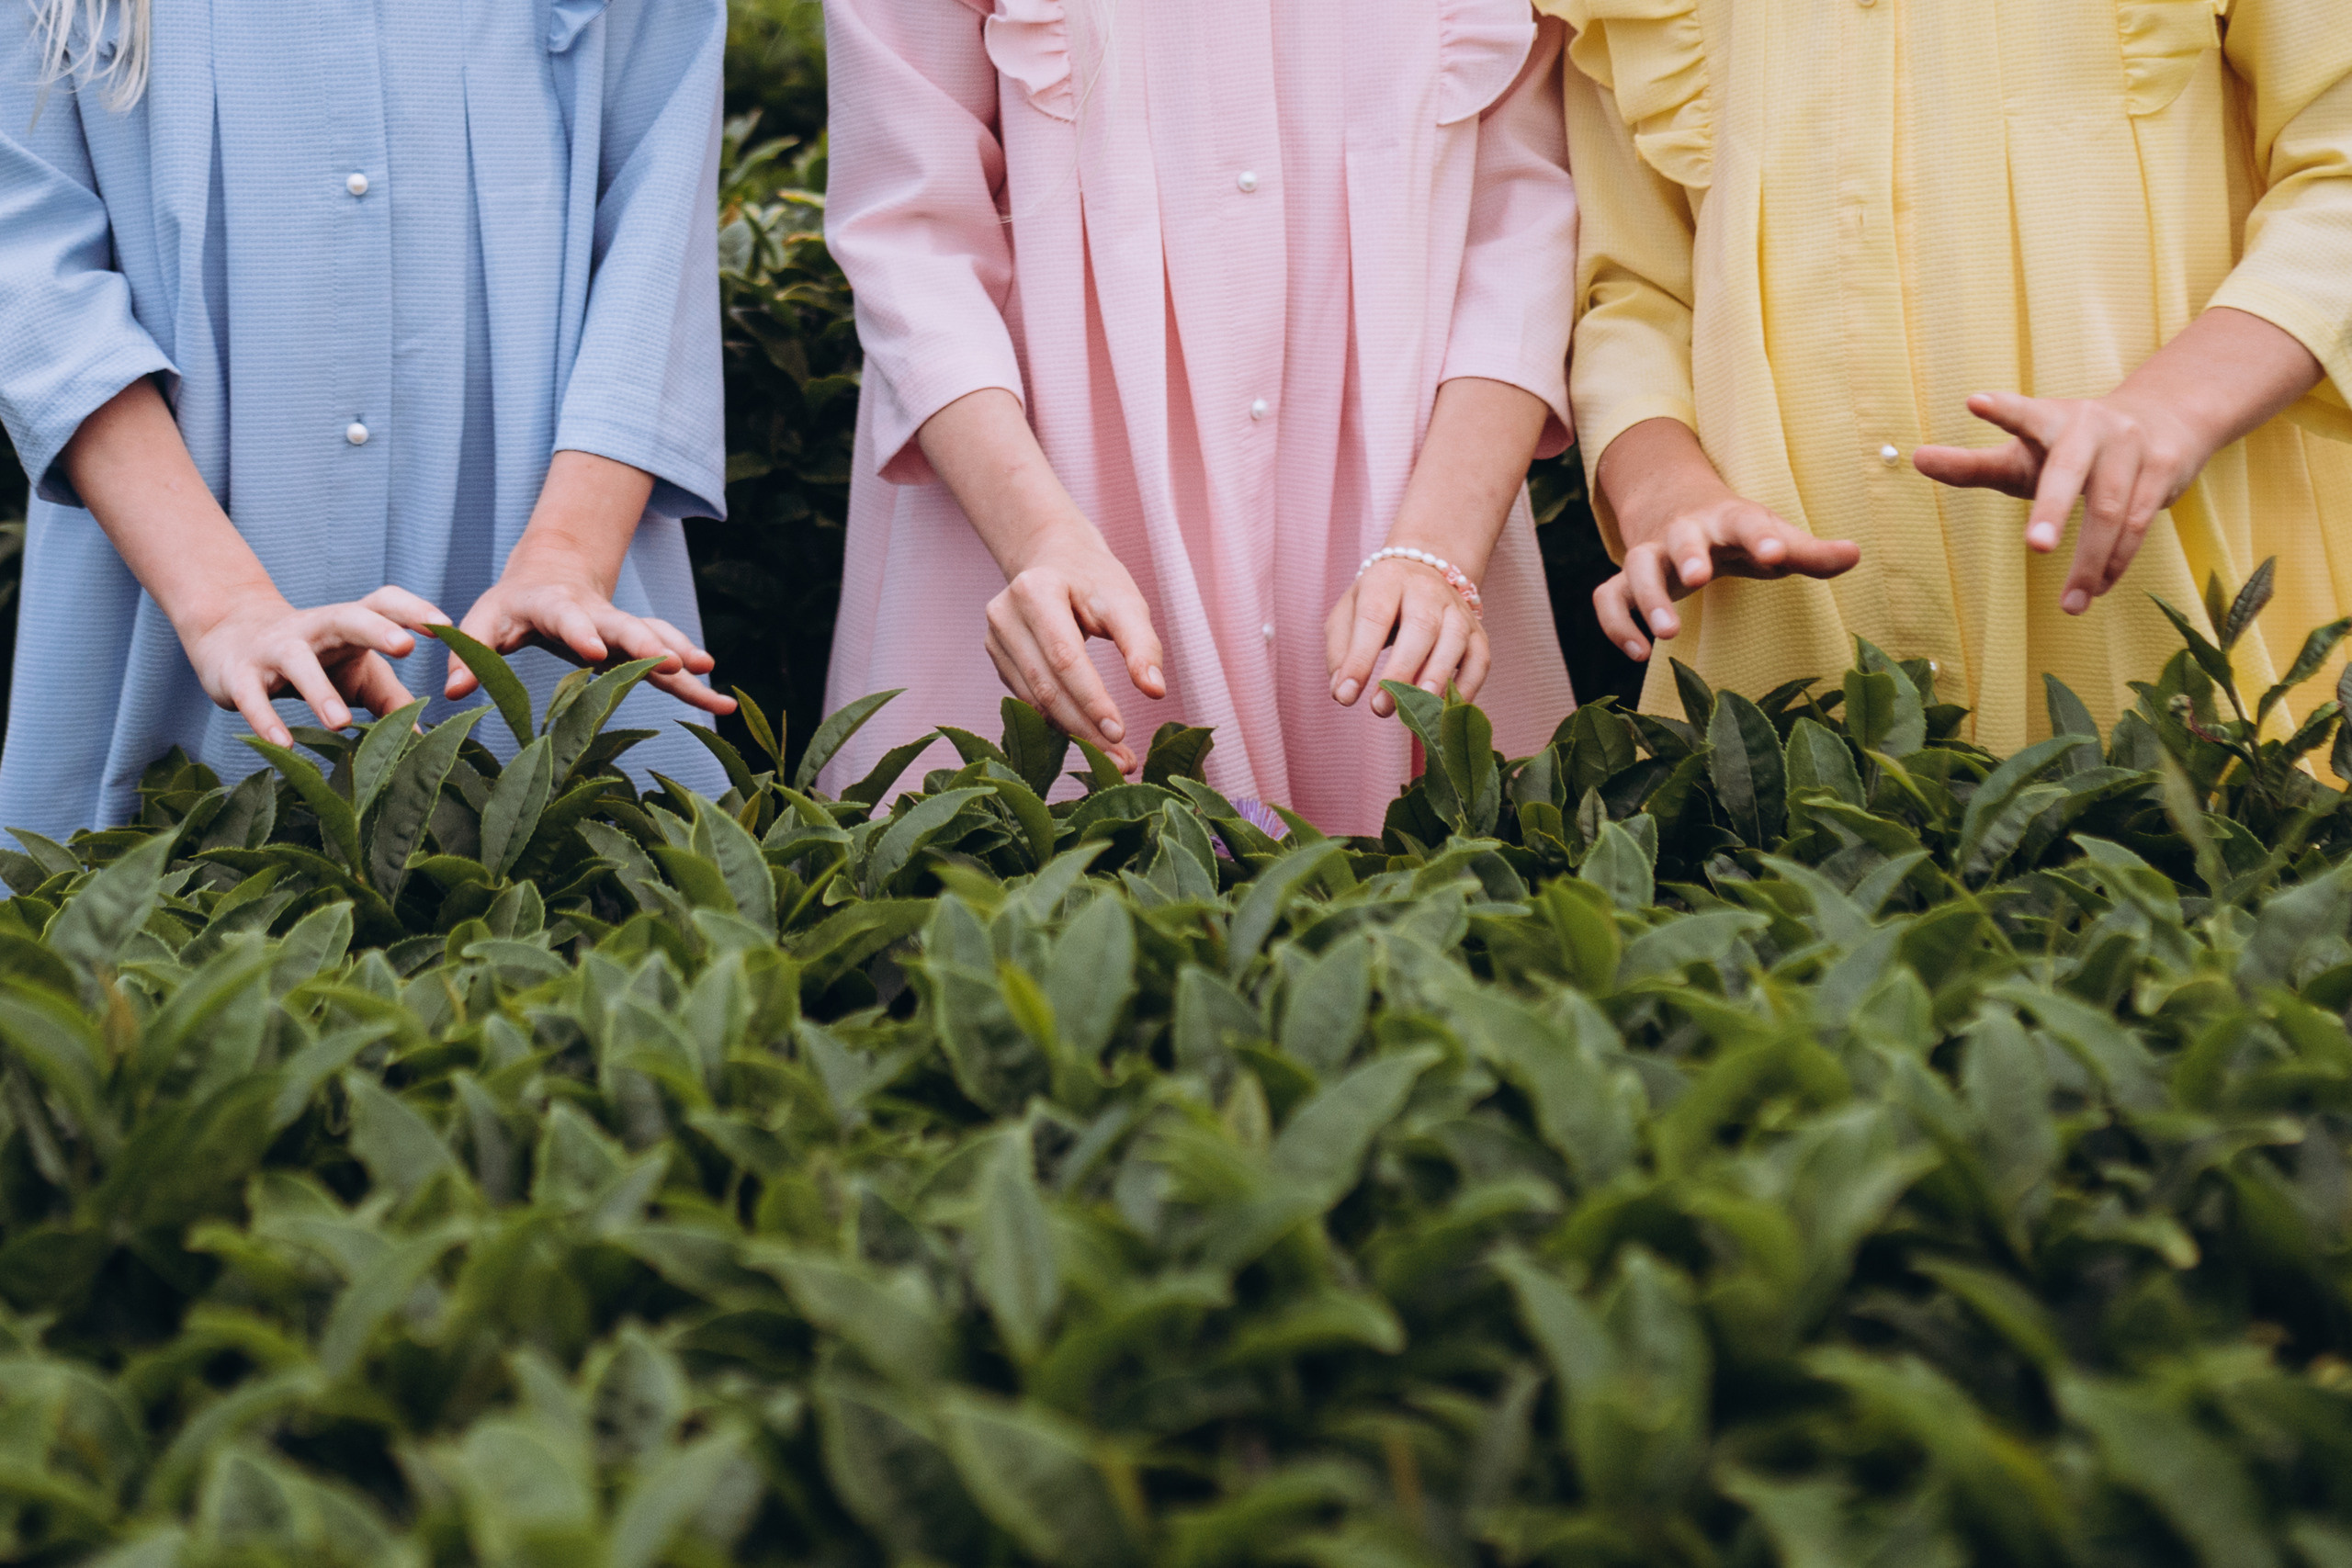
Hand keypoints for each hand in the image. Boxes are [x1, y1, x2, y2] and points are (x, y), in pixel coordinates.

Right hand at [183, 585, 449, 746]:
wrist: (229, 641)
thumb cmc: (315, 661)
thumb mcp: (358, 676)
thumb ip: (394, 702)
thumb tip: (428, 740)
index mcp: (348, 624)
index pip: (383, 602)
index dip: (413, 609)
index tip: (445, 625)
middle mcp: (313, 628)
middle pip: (346, 617)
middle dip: (376, 628)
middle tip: (405, 646)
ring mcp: (273, 649)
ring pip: (297, 661)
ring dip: (319, 691)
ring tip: (341, 723)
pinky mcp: (240, 675)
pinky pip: (251, 697)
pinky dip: (266, 719)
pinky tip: (283, 745)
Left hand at [447, 545, 733, 714]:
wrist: (553, 574)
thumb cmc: (510, 606)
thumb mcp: (482, 622)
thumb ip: (469, 651)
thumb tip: (452, 691)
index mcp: (554, 605)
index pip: (568, 617)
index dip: (582, 632)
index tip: (596, 652)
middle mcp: (597, 614)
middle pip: (628, 627)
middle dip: (655, 645)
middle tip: (681, 665)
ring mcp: (622, 629)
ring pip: (659, 641)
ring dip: (686, 661)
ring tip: (716, 688)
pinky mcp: (639, 648)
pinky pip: (670, 663)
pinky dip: (695, 685)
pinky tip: (723, 703)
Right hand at [983, 523, 1165, 773]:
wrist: (1054, 557)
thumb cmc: (1096, 580)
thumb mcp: (1126, 602)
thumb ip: (1142, 645)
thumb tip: (1155, 692)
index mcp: (1035, 591)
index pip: (1065, 659)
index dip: (1091, 700)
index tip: (1121, 734)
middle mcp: (1004, 615)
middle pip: (1046, 686)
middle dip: (1085, 729)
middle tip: (1121, 762)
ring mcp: (994, 638)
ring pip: (1034, 700)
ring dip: (1073, 733)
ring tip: (1111, 758)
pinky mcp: (997, 657)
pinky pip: (1028, 699)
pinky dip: (1058, 721)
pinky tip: (1087, 737)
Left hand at [1326, 555, 1488, 717]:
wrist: (1423, 573)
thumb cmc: (1377, 602)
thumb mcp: (1347, 613)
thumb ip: (1341, 651)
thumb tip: (1342, 691)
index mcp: (1387, 580)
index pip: (1374, 617)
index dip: (1360, 659)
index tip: (1346, 695)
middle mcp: (1427, 590)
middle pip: (1421, 626)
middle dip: (1401, 671)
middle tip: (1380, 708)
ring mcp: (1457, 610)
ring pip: (1455, 641)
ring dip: (1437, 678)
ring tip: (1419, 711)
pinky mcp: (1478, 633)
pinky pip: (1479, 661)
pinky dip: (1466, 689)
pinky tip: (1443, 712)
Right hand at [1591, 417, 1858, 662]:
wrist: (1677, 507)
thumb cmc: (1738, 534)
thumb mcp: (1772, 537)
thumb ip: (1810, 552)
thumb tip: (1855, 554)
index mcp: (1729, 520)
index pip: (1747, 522)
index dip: (1761, 537)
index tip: (1775, 554)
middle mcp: (1684, 533)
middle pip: (1680, 537)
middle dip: (1687, 556)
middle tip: (1697, 579)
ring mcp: (1651, 554)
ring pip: (1636, 567)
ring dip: (1648, 599)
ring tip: (1667, 635)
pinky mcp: (1626, 579)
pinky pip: (1608, 597)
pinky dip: (1615, 624)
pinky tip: (1637, 653)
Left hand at [1913, 391, 2204, 615]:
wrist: (2164, 417)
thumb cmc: (2071, 447)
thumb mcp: (2024, 453)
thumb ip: (1973, 464)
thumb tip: (1915, 459)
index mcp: (2049, 419)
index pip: (2021, 414)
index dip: (2001, 410)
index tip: (1974, 402)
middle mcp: (2091, 426)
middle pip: (2069, 472)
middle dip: (2053, 509)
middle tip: (2036, 546)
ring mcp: (2131, 446)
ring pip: (2111, 509)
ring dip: (2089, 562)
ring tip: (2069, 605)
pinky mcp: (2163, 468)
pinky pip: (2139, 523)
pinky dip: (2117, 561)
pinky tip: (2097, 589)